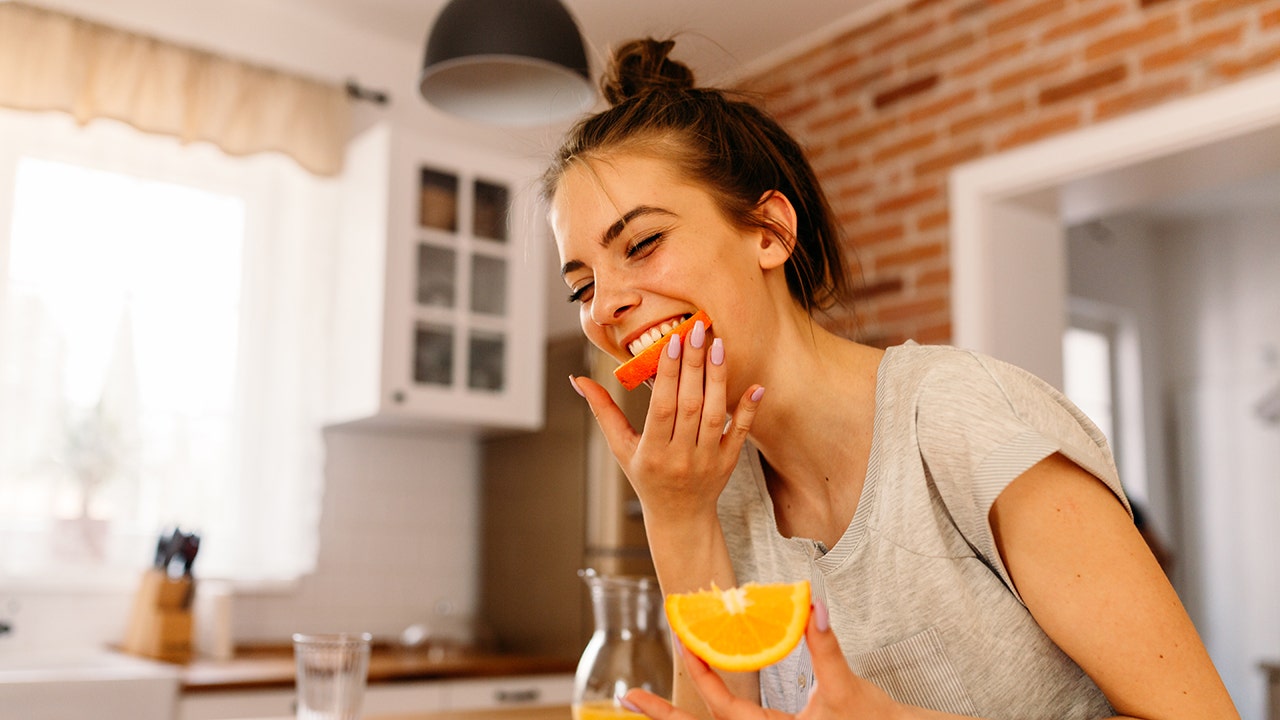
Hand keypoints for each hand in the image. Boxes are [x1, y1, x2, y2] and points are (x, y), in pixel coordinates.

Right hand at [571, 321, 763, 522]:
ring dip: (718, 379)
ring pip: (714, 415)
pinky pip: (740, 434)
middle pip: (690, 405)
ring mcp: (707, 461)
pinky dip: (748, 410)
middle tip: (696, 330)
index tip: (671, 341)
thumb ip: (603, 411)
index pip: (662, 406)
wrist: (679, 518)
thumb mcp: (620, 447)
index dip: (668, 373)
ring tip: (718, 345)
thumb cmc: (646, 477)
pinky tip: (755, 386)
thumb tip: (577, 381)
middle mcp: (680, 457)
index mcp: (652, 452)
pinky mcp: (728, 463)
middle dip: (693, 365)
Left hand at [621, 601, 907, 719]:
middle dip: (665, 716)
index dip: (700, 674)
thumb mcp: (848, 687)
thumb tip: (813, 606)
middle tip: (627, 699)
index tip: (680, 645)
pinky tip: (704, 689)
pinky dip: (715, 707)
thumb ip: (826, 648)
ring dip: (684, 715)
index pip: (723, 708)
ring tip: (646, 704)